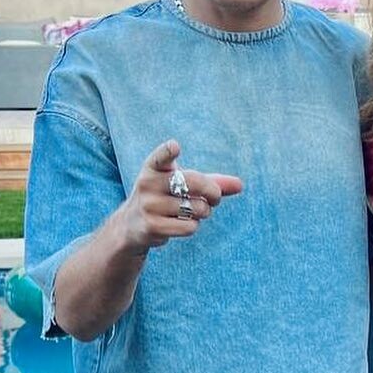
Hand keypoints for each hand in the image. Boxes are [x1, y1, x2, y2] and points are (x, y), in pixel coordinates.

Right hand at [118, 140, 242, 252]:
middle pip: (194, 182)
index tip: (175, 147)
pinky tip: (181, 224)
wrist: (133, 224)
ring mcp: (148, 206)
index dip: (167, 152)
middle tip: (215, 198)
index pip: (160, 157)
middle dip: (213, 192)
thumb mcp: (182, 184)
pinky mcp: (152, 226)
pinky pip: (190, 226)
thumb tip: (240, 185)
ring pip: (196, 208)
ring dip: (203, 212)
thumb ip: (212, 182)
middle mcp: (147, 184)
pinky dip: (193, 226)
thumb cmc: (165, 197)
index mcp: (153, 167)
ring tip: (192, 211)